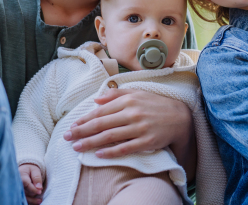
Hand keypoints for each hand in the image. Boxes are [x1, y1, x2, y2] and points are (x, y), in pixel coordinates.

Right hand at [19, 163, 43, 203]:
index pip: (26, 184)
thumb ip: (37, 178)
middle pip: (25, 191)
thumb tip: (39, 188)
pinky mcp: (18, 193)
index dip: (33, 189)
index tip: (40, 191)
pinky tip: (37, 202)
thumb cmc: (30, 169)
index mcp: (21, 176)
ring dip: (32, 199)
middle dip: (33, 192)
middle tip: (40, 191)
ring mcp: (17, 189)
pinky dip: (31, 201)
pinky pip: (24, 199)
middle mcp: (17, 184)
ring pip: (24, 197)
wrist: (24, 170)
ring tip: (39, 201)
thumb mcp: (35, 170)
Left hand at [63, 89, 195, 173]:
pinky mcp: (147, 142)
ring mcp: (139, 128)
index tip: (72, 125)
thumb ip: (116, 94)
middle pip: (101, 124)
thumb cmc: (155, 104)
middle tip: (67, 137)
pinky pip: (125, 148)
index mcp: (128, 100)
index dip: (85, 119)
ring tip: (77, 147)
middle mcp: (132, 113)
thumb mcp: (137, 93)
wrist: (180, 117)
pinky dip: (111, 152)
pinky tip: (99, 154)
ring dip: (91, 143)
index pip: (101, 111)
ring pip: (110, 136)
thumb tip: (96, 99)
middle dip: (82, 131)